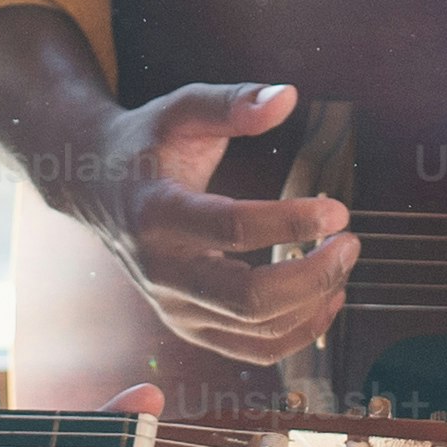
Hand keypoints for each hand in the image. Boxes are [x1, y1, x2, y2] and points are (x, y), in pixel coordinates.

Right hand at [69, 82, 353, 363]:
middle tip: (351, 242)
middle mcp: (160, 271)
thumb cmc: (146, 144)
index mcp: (156, 213)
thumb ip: (231, 103)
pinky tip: (327, 298)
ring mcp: (173, 307)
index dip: (292, 222)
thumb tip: (286, 97)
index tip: (337, 210)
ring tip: (343, 259)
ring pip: (256, 330)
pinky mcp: (188, 326)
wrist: (95, 188)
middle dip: (314, 275)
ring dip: (314, 301)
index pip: (232, 229)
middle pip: (249, 298)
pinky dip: (299, 332)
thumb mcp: (180, 111)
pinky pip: (252, 350)